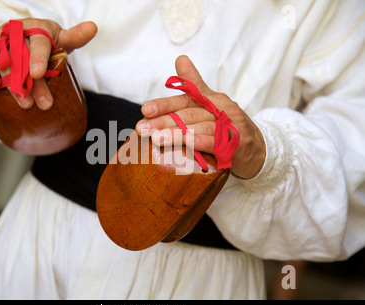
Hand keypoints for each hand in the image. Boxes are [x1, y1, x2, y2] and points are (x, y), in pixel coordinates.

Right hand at [0, 18, 96, 109]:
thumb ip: (75, 37)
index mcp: (37, 28)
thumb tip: (93, 28)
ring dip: (11, 83)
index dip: (38, 58)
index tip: (38, 74)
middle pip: (23, 58)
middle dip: (33, 84)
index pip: (39, 42)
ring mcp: (1, 40)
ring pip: (4, 61)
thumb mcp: (61, 38)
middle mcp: (17, 31)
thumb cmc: (46, 41)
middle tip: (44, 104)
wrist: (24, 38)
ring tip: (24, 103)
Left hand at [135, 55, 265, 178]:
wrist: (258, 149)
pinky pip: (217, 142)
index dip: (164, 105)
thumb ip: (194, 85)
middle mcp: (221, 109)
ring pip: (200, 128)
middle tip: (142, 129)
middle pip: (189, 114)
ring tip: (156, 139)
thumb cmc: (228, 126)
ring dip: (177, 134)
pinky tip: (187, 145)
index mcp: (211, 99)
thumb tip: (180, 58)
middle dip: (163, 122)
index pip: (184, 100)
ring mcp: (230, 126)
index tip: (144, 110)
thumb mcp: (211, 104)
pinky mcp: (237, 143)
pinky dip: (202, 143)